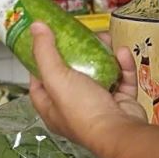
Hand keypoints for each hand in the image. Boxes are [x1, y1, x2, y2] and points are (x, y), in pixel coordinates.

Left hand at [27, 22, 146, 149]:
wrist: (120, 131)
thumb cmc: (83, 110)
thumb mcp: (56, 77)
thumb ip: (45, 52)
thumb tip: (35, 26)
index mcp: (52, 108)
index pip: (39, 84)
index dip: (39, 64)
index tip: (43, 44)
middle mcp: (74, 108)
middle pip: (72, 75)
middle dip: (78, 53)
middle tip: (81, 35)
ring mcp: (99, 105)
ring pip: (100, 73)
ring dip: (104, 55)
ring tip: (105, 38)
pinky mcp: (121, 103)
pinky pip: (122, 79)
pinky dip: (123, 65)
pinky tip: (122, 52)